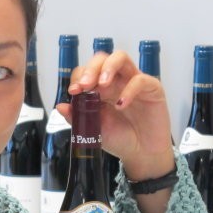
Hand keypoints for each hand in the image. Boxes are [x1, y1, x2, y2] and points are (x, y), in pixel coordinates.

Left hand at [56, 50, 174, 181]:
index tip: (73, 91)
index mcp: (100, 89)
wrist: (141, 154)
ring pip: (121, 58)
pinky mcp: (152, 89)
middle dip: (90, 69)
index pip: (86, 72)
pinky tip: (120, 104)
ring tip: (101, 85)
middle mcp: (116, 81)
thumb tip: (60, 106)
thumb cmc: (120, 139)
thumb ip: (77, 117)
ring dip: (108, 68)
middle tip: (84, 86)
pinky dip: (129, 90)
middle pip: (102, 59)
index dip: (78, 78)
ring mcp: (133, 82)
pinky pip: (140, 80)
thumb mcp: (93, 130)